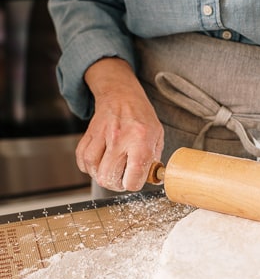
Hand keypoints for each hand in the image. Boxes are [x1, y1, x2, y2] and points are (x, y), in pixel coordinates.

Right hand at [76, 57, 163, 191]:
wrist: (121, 94)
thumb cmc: (141, 116)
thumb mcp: (157, 136)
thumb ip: (154, 159)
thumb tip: (150, 179)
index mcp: (140, 141)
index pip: (132, 178)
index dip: (133, 184)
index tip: (134, 180)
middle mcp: (119, 139)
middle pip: (108, 177)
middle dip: (116, 184)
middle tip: (122, 179)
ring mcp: (102, 135)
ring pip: (92, 169)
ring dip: (100, 175)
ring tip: (110, 171)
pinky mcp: (89, 134)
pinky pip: (82, 159)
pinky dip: (88, 167)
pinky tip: (98, 164)